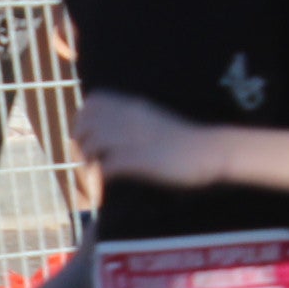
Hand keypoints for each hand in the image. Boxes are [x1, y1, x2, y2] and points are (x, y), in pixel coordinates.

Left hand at [77, 91, 223, 188]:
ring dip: (88, 161)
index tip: (83, 136)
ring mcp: (133, 137)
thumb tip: (111, 129)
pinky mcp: (139, 159)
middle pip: (86, 124)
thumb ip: (132, 120)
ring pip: (91, 145)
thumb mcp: (154, 120)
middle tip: (86, 159)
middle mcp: (129, 117)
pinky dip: (101, 178)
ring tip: (94, 174)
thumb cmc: (185, 139)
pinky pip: (106, 167)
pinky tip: (106, 185)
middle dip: (79, 143)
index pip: (92, 102)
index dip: (81, 119)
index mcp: (133, 105)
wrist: (209, 150)